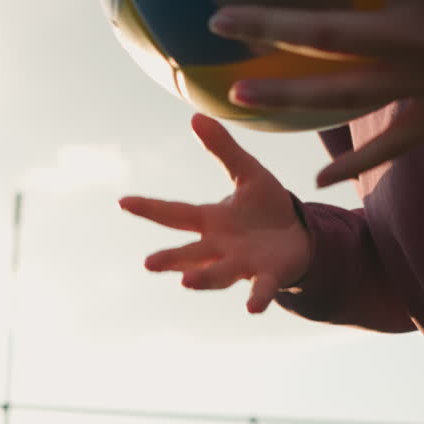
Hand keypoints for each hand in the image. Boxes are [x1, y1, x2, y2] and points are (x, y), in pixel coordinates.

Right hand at [119, 114, 309, 313]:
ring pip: (218, 273)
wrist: (300, 236)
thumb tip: (196, 116)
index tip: (123, 201)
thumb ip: (223, 149)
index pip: (175, 213)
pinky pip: (260, 288)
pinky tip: (251, 307)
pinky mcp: (268, 275)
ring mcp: (242, 264)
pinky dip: (256, 297)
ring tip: (186, 282)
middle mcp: (220, 247)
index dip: (149, 208)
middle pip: (190, 252)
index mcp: (211, 221)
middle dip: (171, 259)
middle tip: (150, 263)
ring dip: (203, 278)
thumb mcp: (247, 173)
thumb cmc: (266, 207)